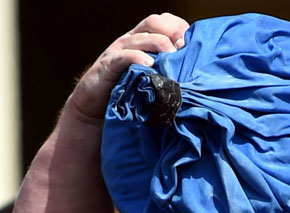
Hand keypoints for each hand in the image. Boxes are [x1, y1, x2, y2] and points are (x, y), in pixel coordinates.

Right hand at [68, 13, 188, 122]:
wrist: (94, 111)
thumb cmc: (127, 96)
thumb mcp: (150, 81)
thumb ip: (166, 73)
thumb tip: (193, 77)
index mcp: (142, 42)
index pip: (163, 22)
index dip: (179, 27)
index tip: (192, 43)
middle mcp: (130, 42)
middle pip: (153, 22)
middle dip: (172, 32)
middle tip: (184, 49)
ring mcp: (118, 52)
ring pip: (139, 37)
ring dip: (159, 43)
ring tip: (171, 55)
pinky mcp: (107, 67)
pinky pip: (123, 57)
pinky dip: (137, 58)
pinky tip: (150, 65)